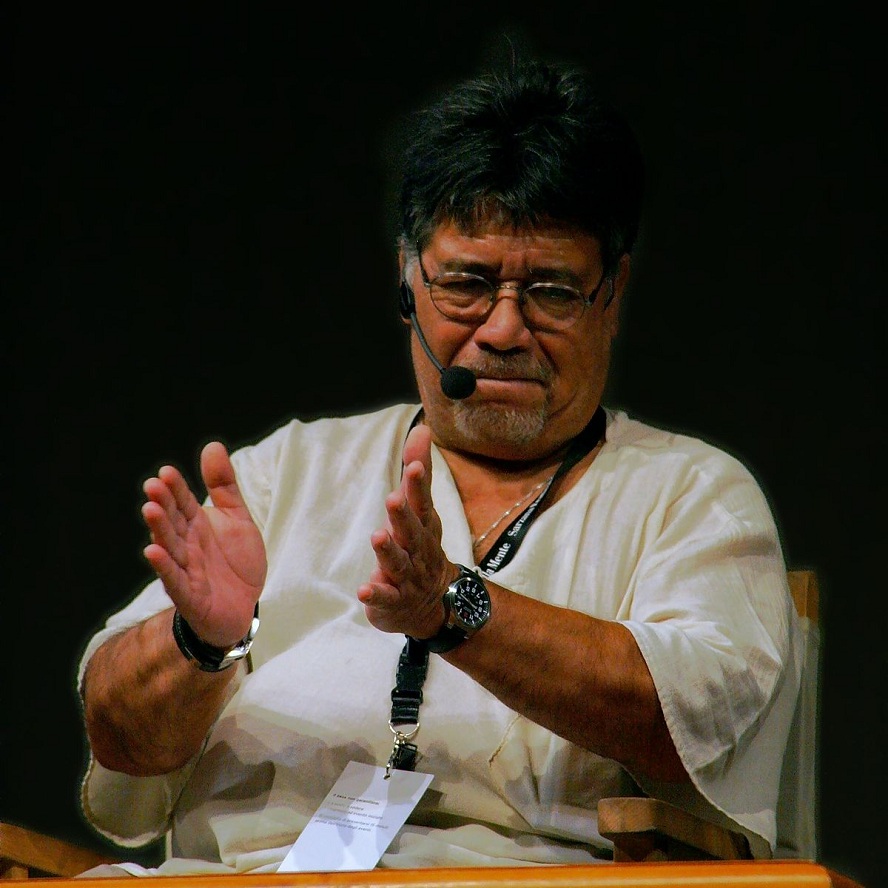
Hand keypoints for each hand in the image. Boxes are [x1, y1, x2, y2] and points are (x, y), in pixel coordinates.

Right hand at [141, 441, 266, 647]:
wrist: (244, 606)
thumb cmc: (236, 561)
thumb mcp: (237, 517)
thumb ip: (224, 485)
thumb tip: (213, 445)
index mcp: (197, 524)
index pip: (183, 503)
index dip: (176, 489)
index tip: (167, 472)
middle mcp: (187, 544)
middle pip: (173, 522)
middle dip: (164, 504)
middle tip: (154, 485)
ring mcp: (186, 569)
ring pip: (170, 547)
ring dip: (159, 530)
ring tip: (150, 510)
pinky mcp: (190, 595)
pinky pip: (174, 580)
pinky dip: (164, 567)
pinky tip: (152, 552)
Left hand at [358, 424, 455, 637]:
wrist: (436, 605)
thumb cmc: (422, 546)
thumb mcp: (422, 509)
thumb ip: (419, 471)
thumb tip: (422, 429)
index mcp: (424, 526)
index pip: (423, 502)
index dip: (419, 484)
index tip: (414, 465)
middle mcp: (419, 550)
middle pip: (412, 531)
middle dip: (404, 515)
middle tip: (393, 498)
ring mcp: (408, 577)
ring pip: (399, 563)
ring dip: (388, 551)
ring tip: (377, 536)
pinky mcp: (393, 600)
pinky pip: (385, 598)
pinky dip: (376, 594)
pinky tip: (364, 590)